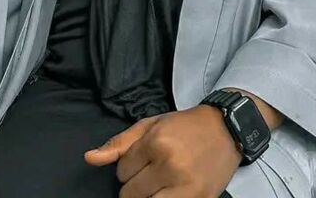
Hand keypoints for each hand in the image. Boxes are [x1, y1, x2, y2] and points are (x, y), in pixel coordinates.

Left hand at [84, 105, 241, 196]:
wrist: (225, 129)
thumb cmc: (185, 126)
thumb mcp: (151, 125)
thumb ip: (119, 144)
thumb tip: (90, 159)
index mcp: (156, 142)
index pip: (122, 171)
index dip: (130, 166)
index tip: (145, 159)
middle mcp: (169, 165)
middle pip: (130, 194)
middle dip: (136, 185)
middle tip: (153, 171)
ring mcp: (185, 187)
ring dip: (147, 197)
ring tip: (159, 184)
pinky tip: (168, 192)